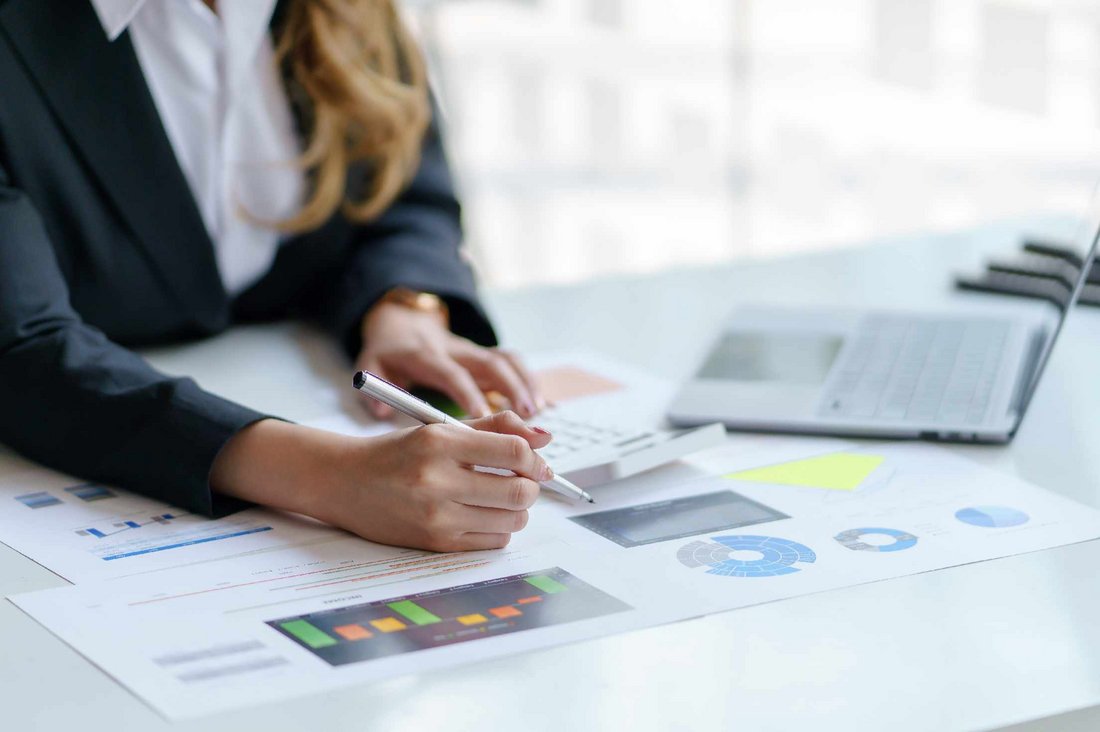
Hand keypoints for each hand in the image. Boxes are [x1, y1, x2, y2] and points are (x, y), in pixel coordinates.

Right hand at [211, 412, 554, 551]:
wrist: (343, 482)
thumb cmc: (396, 453)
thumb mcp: (440, 429)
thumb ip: (494, 428)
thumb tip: (546, 436)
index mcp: (439, 442)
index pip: (513, 452)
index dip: (534, 458)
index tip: (535, 461)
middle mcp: (436, 479)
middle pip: (518, 491)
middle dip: (531, 486)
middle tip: (525, 481)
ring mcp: (435, 516)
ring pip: (511, 520)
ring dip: (518, 510)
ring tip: (504, 498)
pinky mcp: (434, 542)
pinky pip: (492, 541)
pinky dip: (500, 528)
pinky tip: (484, 515)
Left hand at [355, 301, 543, 419]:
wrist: (402, 322)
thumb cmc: (390, 352)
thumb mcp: (371, 364)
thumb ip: (375, 386)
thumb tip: (381, 411)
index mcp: (426, 355)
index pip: (451, 373)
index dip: (469, 394)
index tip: (484, 417)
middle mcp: (455, 350)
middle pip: (489, 363)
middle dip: (511, 387)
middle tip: (526, 415)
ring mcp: (473, 350)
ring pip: (506, 359)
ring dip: (525, 383)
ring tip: (538, 410)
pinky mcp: (484, 354)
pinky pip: (511, 361)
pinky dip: (528, 379)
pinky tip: (540, 402)